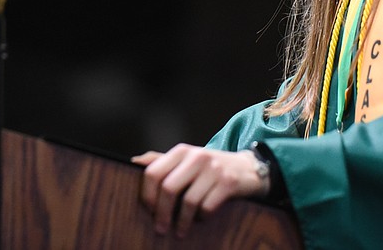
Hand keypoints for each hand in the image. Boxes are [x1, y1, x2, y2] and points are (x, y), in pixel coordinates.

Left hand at [131, 144, 267, 237]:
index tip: (148, 211)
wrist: (247, 167)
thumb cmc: (210, 168)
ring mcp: (214, 169)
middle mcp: (197, 156)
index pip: (153, 172)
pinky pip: (207, 207)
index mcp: (181, 151)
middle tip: (160, 229)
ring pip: (188, 202)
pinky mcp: (229, 182)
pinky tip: (201, 220)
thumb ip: (162, 160)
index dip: (147, 195)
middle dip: (162, 213)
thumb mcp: (187, 159)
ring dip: (182, 222)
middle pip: (168, 188)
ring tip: (180, 231)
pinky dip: (202, 218)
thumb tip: (134, 161)